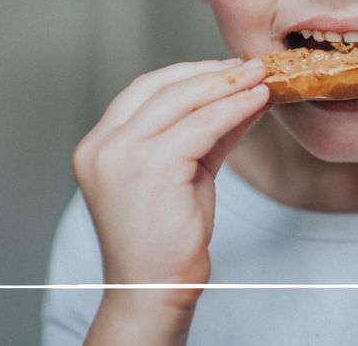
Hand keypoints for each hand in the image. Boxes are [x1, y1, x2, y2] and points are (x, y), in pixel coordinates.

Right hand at [72, 58, 269, 310]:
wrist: (154, 292)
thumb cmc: (166, 240)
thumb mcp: (183, 173)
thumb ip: (205, 133)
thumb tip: (242, 94)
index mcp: (98, 145)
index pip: (143, 91)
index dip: (187, 72)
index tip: (225, 67)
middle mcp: (103, 146)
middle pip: (161, 88)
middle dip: (211, 72)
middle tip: (249, 66)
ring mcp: (122, 155)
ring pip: (183, 100)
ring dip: (227, 84)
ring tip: (259, 78)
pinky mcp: (152, 168)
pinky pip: (203, 125)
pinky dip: (234, 108)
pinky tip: (257, 102)